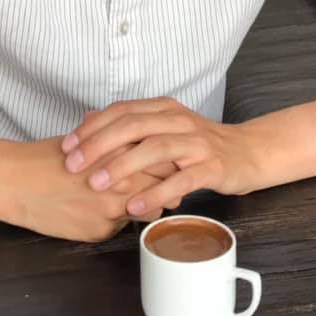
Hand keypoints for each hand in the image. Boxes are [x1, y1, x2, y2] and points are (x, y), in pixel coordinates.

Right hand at [0, 137, 166, 241]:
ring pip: (147, 210)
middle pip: (164, 187)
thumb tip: (139, 144)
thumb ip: (116, 143)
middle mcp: (122, 181)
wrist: (16, 182)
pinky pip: (120, 226)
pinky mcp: (100, 231)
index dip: (169, 164)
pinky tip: (98, 211)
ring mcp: (113, 209)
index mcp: (119, 153)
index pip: (164, 161)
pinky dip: (116, 219)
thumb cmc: (47, 158)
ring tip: (132, 198)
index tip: (169, 164)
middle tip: (164, 185)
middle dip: (167, 187)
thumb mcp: (86, 140)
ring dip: (145, 205)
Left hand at [59, 98, 254, 215]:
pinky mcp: (211, 167)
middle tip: (73, 164)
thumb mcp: (163, 127)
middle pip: (133, 126)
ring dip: (122, 166)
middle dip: (99, 144)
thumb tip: (88, 119)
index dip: (92, 127)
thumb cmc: (198, 144)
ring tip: (96, 184)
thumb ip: (129, 124)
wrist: (247, 152)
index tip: (67, 146)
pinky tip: (134, 206)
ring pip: (154, 149)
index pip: (121, 111)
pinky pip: (180, 180)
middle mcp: (178, 120)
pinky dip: (155, 192)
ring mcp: (196, 143)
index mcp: (163, 108)